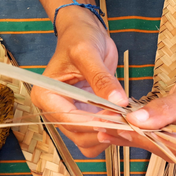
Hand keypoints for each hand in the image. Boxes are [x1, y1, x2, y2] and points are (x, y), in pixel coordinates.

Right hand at [31, 7, 127, 156]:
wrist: (85, 33)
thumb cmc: (80, 38)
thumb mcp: (88, 53)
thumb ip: (102, 79)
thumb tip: (118, 102)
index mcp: (46, 95)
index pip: (70, 120)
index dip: (95, 123)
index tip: (119, 119)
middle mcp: (54, 110)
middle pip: (78, 135)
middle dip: (103, 131)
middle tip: (128, 121)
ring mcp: (70, 115)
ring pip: (87, 142)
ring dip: (107, 137)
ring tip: (127, 121)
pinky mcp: (84, 117)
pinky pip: (95, 136)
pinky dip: (109, 135)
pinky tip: (123, 122)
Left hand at [97, 60, 175, 175]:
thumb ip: (164, 110)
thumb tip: (135, 121)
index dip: (148, 136)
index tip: (121, 126)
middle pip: (167, 151)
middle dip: (135, 137)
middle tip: (105, 127)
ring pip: (160, 150)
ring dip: (132, 138)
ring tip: (105, 127)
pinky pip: (158, 147)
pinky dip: (138, 137)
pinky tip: (114, 131)